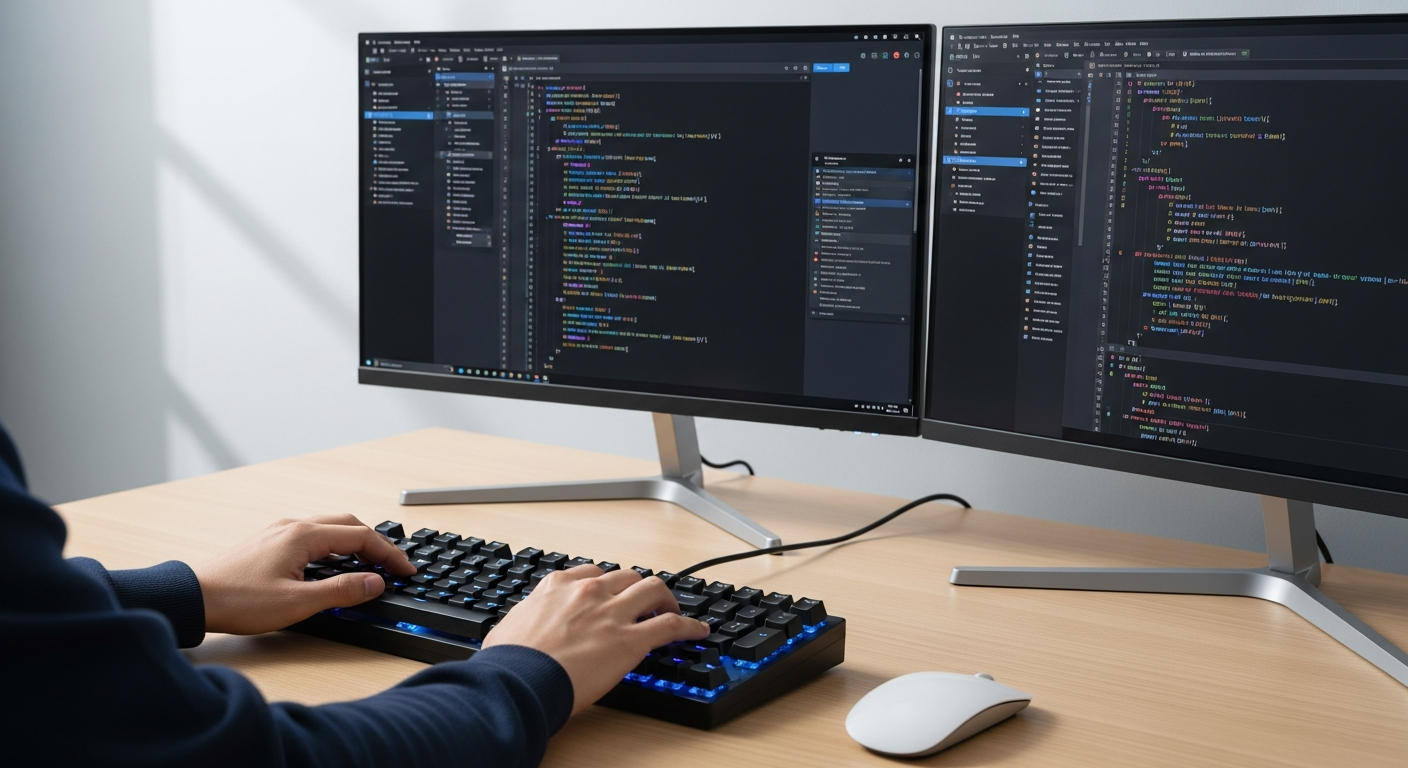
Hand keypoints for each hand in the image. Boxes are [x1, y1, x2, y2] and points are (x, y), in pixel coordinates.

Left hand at [192, 514, 415, 634]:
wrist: (194, 599)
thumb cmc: (239, 600)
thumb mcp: (298, 602)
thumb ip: (341, 591)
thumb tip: (374, 581)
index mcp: (304, 535)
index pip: (362, 536)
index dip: (389, 555)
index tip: (405, 570)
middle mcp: (292, 526)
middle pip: (348, 524)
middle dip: (375, 543)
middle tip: (392, 565)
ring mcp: (278, 532)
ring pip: (329, 527)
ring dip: (354, 542)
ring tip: (368, 564)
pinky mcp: (268, 542)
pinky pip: (312, 535)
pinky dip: (333, 545)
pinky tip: (332, 564)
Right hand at [483, 565, 709, 712]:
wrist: (519, 681)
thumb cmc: (509, 662)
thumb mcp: (509, 627)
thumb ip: (525, 620)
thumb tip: (519, 629)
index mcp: (558, 587)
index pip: (592, 574)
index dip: (607, 585)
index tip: (611, 594)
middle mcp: (589, 592)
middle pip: (627, 576)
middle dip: (638, 588)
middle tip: (645, 602)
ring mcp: (612, 614)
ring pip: (654, 589)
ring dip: (666, 599)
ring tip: (673, 609)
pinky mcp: (632, 640)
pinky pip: (671, 625)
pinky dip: (689, 626)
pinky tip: (698, 631)